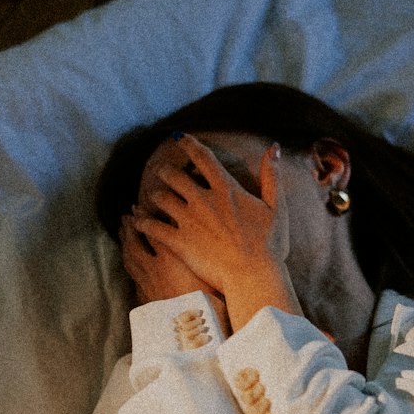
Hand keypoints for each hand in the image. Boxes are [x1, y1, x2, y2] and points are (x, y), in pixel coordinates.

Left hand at [119, 213, 229, 334]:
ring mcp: (148, 288)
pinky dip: (132, 271)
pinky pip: (135, 282)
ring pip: (131, 262)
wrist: (194, 340)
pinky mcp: (148, 303)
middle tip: (125, 218)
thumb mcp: (212, 273)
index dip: (143, 218)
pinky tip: (133, 270)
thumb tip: (206, 228)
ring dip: (126, 246)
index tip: (138, 206)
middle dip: (129, 230)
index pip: (152, 231)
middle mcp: (155, 271)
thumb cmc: (212, 305)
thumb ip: (204, 249)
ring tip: (123, 235)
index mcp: (170, 259)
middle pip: (135, 245)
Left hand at [134, 134, 299, 330]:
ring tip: (153, 197)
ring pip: (160, 198)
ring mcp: (188, 220)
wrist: (254, 276)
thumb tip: (274, 147)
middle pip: (174, 176)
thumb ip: (272, 175)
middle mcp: (203, 199)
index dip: (188, 144)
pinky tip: (138, 222)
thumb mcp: (276, 207)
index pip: (203, 157)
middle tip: (161, 172)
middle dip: (165, 171)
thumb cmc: (269, 245)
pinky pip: (152, 227)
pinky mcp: (179, 241)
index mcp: (225, 189)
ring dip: (155, 196)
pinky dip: (143, 223)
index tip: (179, 137)